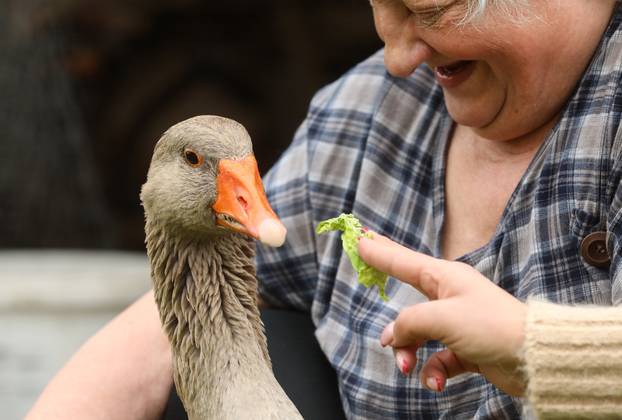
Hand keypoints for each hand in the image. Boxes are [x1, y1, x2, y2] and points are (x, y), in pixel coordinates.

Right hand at [358, 233, 526, 395]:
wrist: (534, 357)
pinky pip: (437, 360)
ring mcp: (457, 324)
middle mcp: (449, 297)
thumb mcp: (441, 318)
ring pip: (418, 337)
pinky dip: (433, 372)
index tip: (359, 238)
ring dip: (410, 354)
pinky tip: (435, 382)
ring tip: (407, 367)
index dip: (379, 251)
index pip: (401, 261)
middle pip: (408, 302)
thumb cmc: (492, 326)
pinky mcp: (465, 349)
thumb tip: (392, 337)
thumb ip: (408, 324)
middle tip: (379, 322)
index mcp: (444, 277)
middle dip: (395, 321)